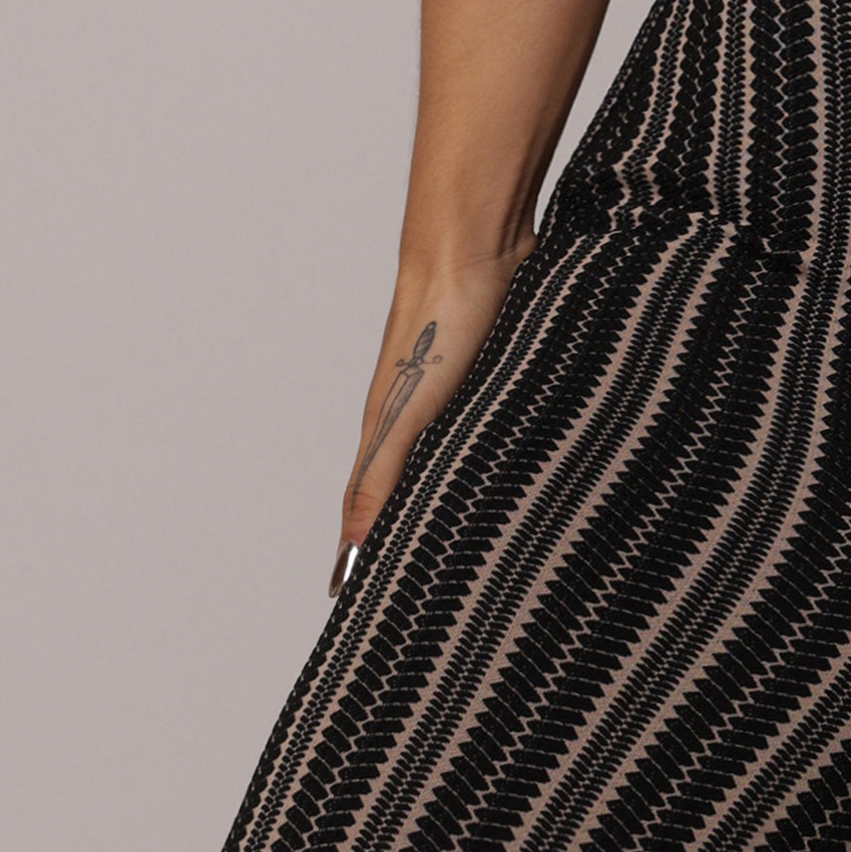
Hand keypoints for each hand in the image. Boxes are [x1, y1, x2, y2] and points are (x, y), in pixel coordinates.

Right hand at [334, 239, 524, 590]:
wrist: (477, 250)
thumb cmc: (443, 326)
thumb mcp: (411, 413)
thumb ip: (383, 476)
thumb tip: (353, 546)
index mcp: (387, 434)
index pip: (363, 508)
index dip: (356, 554)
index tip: (349, 601)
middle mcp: (414, 421)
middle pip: (401, 491)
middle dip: (399, 538)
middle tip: (407, 591)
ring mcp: (451, 400)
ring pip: (444, 464)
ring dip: (443, 502)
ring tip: (455, 550)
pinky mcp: (489, 379)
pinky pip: (480, 435)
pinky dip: (480, 465)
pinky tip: (501, 479)